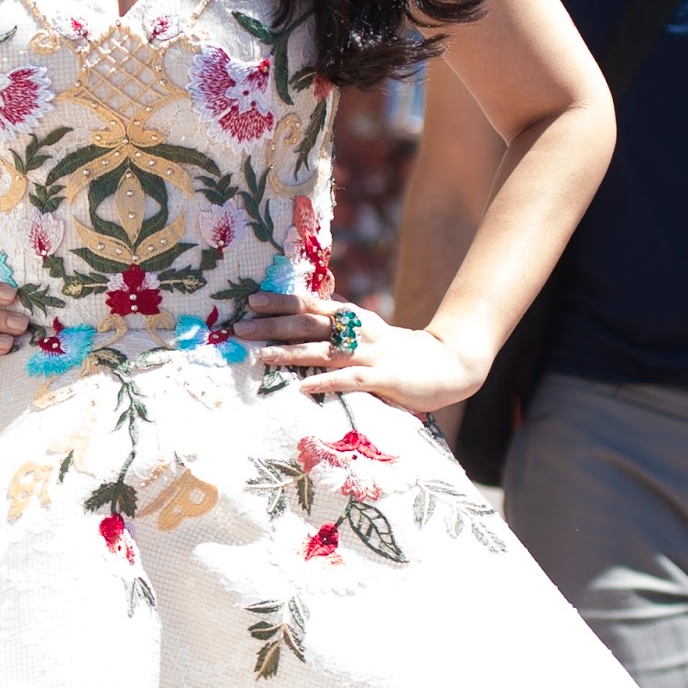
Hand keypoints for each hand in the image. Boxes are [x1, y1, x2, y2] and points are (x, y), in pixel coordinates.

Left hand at [234, 293, 487, 413]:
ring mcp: (370, 353)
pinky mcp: (383, 378)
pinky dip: (326, 382)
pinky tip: (304, 387)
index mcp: (352, 317)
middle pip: (309, 324)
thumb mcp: (366, 331)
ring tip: (262, 357)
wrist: (447, 364)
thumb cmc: (397, 351)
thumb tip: (305, 316)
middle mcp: (357, 330)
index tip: (250, 301)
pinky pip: (350, 380)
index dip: (280, 302)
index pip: (310, 304)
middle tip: (240, 328)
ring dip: (291, 353)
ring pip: (324, 350)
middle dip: (273, 326)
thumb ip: (339, 324)